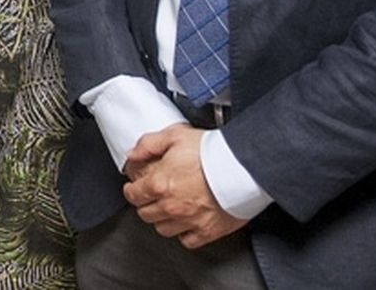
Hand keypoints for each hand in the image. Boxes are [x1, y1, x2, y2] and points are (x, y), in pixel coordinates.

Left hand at [122, 124, 246, 248]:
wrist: (243, 167)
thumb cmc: (213, 151)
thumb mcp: (175, 135)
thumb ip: (148, 144)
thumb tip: (133, 154)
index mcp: (160, 183)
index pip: (133, 195)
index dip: (132, 190)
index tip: (134, 188)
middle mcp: (171, 206)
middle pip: (146, 214)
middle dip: (145, 204)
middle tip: (151, 197)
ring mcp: (189, 221)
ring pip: (163, 229)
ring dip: (162, 220)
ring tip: (167, 209)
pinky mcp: (208, 231)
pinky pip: (188, 241)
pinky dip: (184, 233)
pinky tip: (186, 223)